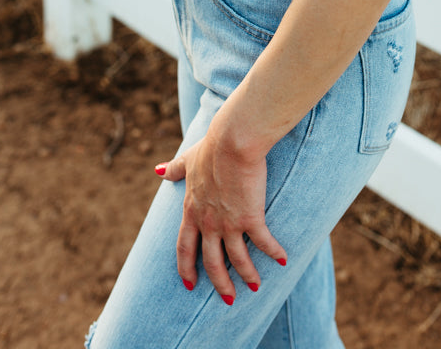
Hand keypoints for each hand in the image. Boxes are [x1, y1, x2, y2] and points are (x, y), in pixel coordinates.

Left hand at [154, 133, 286, 304]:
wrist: (231, 142)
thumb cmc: (212, 147)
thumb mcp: (188, 160)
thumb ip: (174, 169)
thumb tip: (157, 170)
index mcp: (192, 211)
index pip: (185, 248)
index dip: (186, 268)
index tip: (189, 283)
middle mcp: (208, 223)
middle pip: (212, 263)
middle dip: (220, 283)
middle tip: (228, 299)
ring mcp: (229, 223)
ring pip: (237, 260)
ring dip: (247, 276)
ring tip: (255, 286)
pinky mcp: (250, 217)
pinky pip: (263, 243)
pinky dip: (274, 253)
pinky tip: (283, 260)